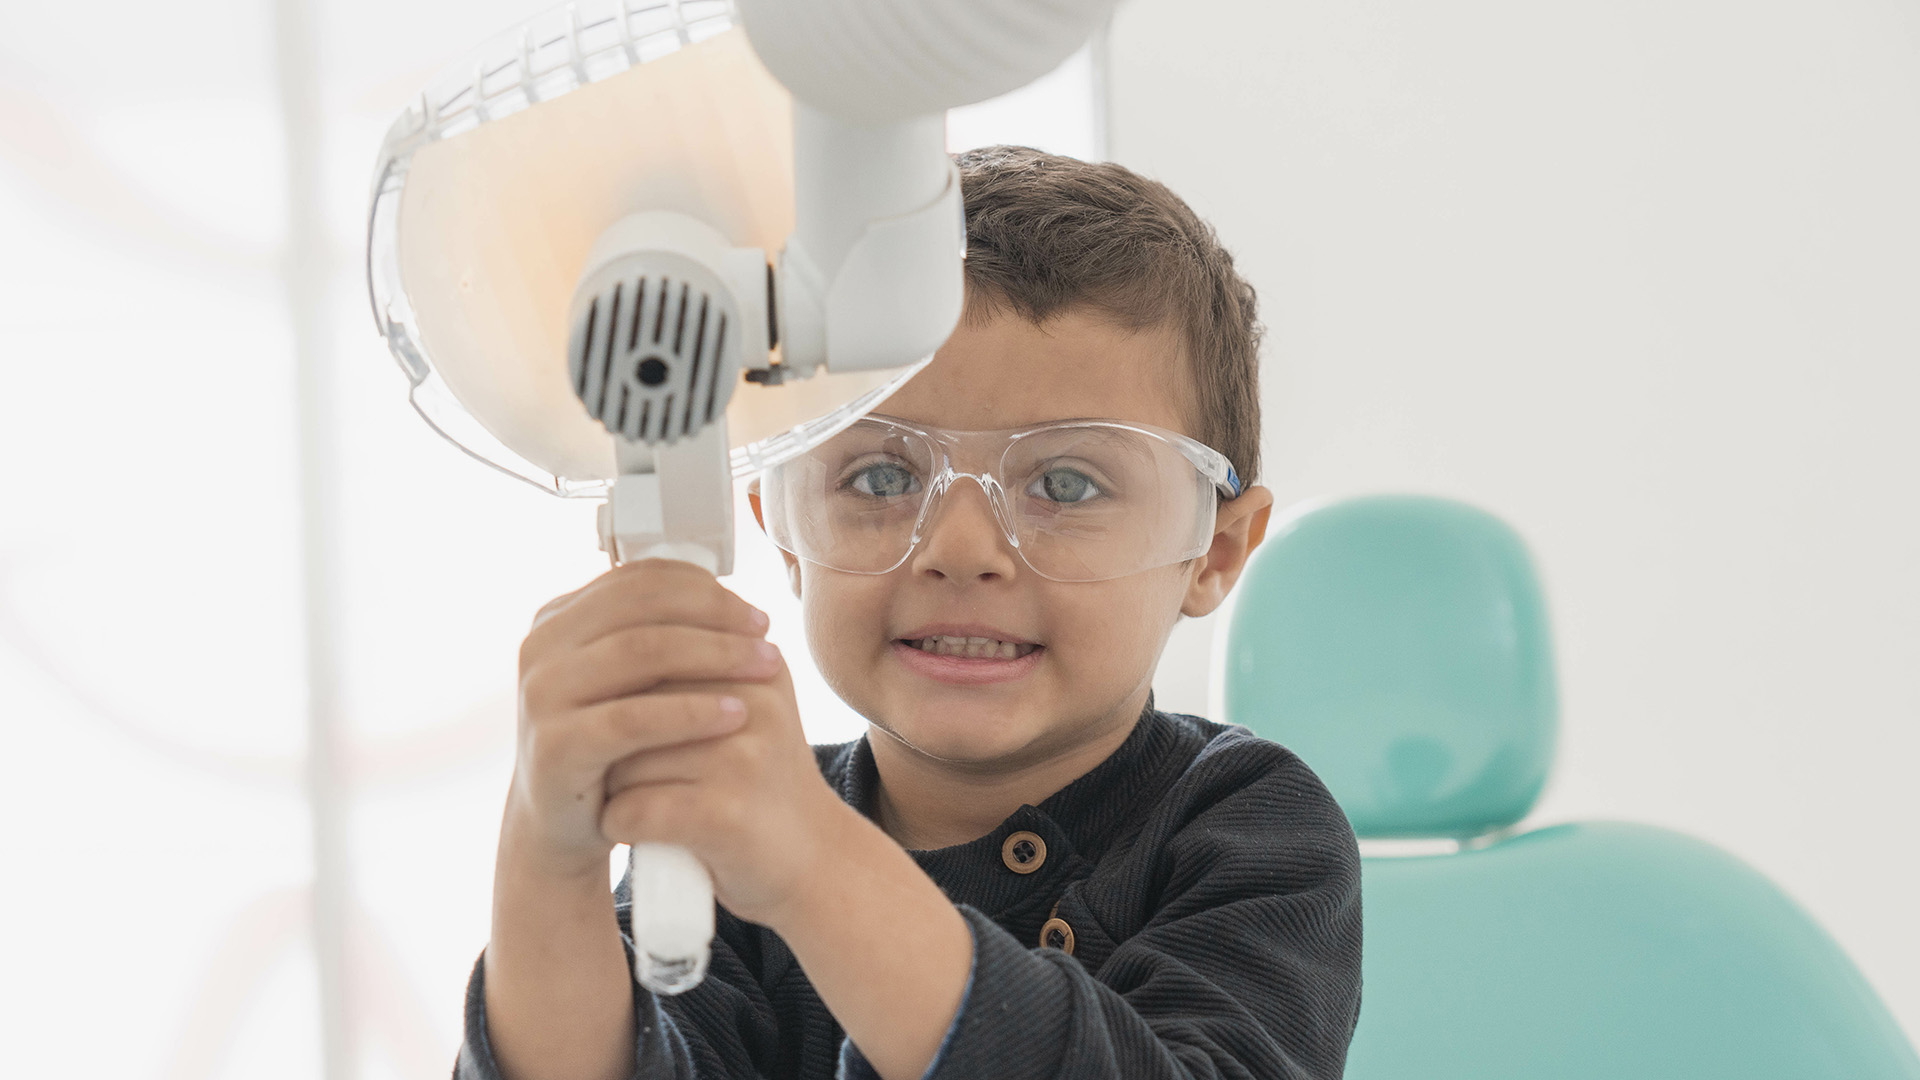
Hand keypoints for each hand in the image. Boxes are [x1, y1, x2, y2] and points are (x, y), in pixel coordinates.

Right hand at [507, 558, 791, 882]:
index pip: (638, 580)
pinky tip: (735, 715)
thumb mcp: (632, 683)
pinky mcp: (553, 745)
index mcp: (559, 619)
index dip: (704, 590)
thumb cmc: (612, 746)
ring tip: (765, 669)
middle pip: (643, 609)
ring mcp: (541, 694)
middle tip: (767, 638)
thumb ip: (663, 638)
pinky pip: (631, 718)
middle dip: (715, 618)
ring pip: (639, 652)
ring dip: (713, 656)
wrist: (563, 825)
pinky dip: (689, 712)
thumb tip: (740, 605)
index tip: (756, 615)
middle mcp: (541, 646)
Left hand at [598, 612, 848, 928]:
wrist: (811, 859)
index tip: (637, 728)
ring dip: (614, 787)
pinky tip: (639, 830)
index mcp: (756, 666)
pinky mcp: (725, 816)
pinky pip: (632, 810)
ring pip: (623, 759)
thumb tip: (613, 613)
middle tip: (631, 767)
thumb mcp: (745, 704)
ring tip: (645, 800)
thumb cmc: (757, 779)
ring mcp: (742, 760)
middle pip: (633, 704)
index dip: (626, 697)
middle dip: (616, 739)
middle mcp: (754, 704)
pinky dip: (620, 826)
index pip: (652, 654)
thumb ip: (695, 660)